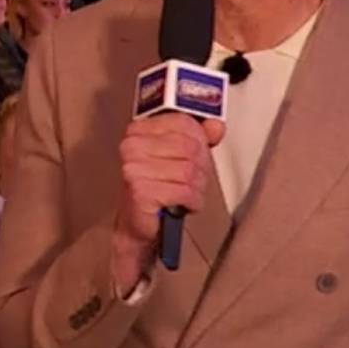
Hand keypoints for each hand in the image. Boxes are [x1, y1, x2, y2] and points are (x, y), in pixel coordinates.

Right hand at [111, 115, 223, 288]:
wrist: (138, 225)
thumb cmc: (157, 189)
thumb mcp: (180, 157)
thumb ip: (199, 138)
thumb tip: (216, 126)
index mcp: (138, 131)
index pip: (183, 123)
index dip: (199, 141)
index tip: (195, 156)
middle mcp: (132, 146)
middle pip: (189, 147)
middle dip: (200, 168)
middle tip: (192, 180)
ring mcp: (133, 168)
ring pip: (189, 170)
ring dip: (196, 187)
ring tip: (186, 193)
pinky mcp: (140, 190)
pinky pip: (184, 190)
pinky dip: (191, 201)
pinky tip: (183, 204)